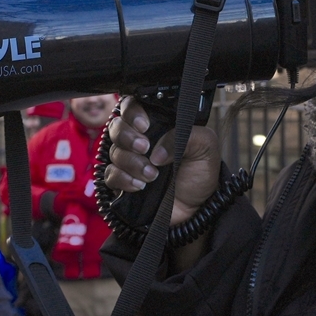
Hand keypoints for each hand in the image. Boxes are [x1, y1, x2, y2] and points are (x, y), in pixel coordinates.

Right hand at [104, 97, 219, 224]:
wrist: (197, 209)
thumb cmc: (201, 173)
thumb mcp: (205, 146)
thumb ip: (186, 135)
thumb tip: (157, 151)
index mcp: (158, 124)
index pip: (133, 106)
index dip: (132, 112)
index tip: (144, 125)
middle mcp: (140, 139)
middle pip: (116, 126)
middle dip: (128, 136)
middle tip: (145, 148)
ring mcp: (130, 161)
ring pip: (114, 152)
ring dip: (131, 162)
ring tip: (152, 174)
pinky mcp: (123, 182)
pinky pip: (110, 175)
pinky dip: (123, 179)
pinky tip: (140, 186)